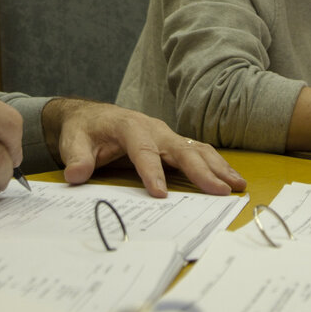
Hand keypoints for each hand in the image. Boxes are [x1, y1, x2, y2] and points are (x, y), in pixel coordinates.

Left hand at [45, 99, 245, 197]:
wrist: (91, 117)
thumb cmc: (85, 130)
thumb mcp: (73, 142)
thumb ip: (76, 158)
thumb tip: (76, 174)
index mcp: (130, 126)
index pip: (143, 150)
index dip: (152, 172)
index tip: (160, 194)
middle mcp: (154, 129)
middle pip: (181, 149)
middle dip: (201, 170)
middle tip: (220, 191)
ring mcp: (166, 136)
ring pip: (196, 150)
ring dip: (217, 167)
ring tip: (237, 185)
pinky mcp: (172, 144)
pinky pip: (198, 153)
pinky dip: (215, 166)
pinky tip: (230, 179)